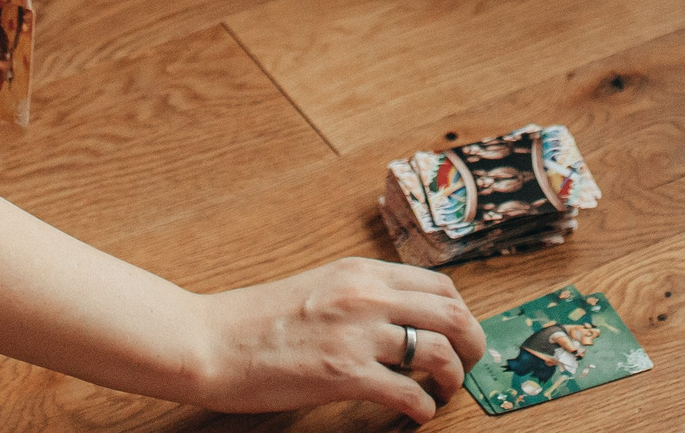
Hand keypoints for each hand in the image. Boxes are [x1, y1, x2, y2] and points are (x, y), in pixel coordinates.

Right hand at [191, 258, 484, 422]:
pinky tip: (417, 413)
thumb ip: (360, 294)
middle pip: (452, 314)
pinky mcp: (343, 374)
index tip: (461, 334)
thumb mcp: (318, 286)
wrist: (210, 341)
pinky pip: (408, 392)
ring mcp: (355, 334)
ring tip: (446, 391)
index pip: (439, 284)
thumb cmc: (255, 320)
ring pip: (438, 351)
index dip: (461, 313)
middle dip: (473, 343)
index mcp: (360, 271)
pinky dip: (423, 407)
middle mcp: (365, 295)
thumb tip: (399, 315)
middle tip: (470, 363)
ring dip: (453, 377)